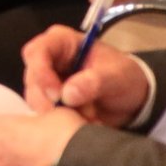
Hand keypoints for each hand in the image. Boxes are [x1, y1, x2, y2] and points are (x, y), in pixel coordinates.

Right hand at [21, 26, 147, 126]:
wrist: (133, 100)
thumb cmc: (125, 78)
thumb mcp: (116, 76)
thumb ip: (94, 81)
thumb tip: (67, 94)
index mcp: (62, 42)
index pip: (37, 52)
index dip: (41, 72)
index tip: (56, 95)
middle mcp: (49, 60)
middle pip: (32, 78)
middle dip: (47, 99)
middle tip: (70, 113)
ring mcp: (48, 82)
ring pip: (35, 98)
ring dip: (57, 112)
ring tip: (86, 117)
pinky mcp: (50, 102)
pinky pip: (44, 113)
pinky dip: (60, 122)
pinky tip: (81, 122)